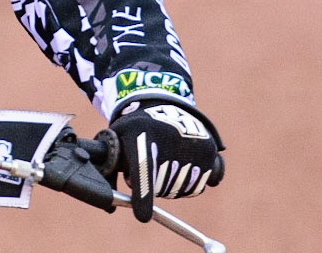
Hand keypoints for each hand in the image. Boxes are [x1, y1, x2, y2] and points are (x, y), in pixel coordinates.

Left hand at [109, 99, 223, 221]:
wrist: (164, 105)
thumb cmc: (135, 128)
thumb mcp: (116, 138)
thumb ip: (110, 169)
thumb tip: (110, 205)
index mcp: (143, 134)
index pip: (144, 169)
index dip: (143, 195)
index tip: (142, 216)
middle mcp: (172, 138)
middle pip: (160, 187)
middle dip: (149, 186)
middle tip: (146, 167)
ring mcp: (194, 145)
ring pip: (179, 190)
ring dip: (169, 185)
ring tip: (162, 161)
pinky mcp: (211, 153)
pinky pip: (199, 186)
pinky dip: (189, 183)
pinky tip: (182, 165)